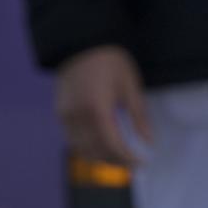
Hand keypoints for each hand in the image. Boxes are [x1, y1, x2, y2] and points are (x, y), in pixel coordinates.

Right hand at [54, 45, 149, 165]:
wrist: (82, 43)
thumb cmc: (111, 62)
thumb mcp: (131, 87)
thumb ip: (138, 117)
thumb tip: (148, 141)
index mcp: (97, 110)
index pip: (112, 145)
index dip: (127, 157)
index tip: (142, 162)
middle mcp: (77, 117)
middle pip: (95, 151)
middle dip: (115, 161)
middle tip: (133, 164)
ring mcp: (65, 116)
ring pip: (81, 148)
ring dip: (100, 157)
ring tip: (119, 157)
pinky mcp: (60, 112)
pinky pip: (72, 139)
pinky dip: (87, 147)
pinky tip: (102, 145)